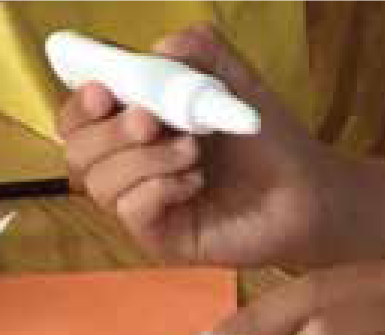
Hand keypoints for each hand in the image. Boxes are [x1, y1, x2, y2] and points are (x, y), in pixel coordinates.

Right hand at [58, 24, 338, 265]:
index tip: (103, 92)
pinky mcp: (161, 236)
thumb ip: (200, 50)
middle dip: (108, 132)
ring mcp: (142, 203)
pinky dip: (158, 189)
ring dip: (143, 159)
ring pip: (99, 182)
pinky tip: (195, 182)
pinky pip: (130, 211)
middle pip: (76, 151)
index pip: (77, 118)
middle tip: (153, 122)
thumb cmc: (267, 139)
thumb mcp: (234, 80)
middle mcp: (130, 165)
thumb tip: (158, 48)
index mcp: (135, 125)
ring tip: (193, 151)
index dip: (79, 104)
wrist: (308, 191)